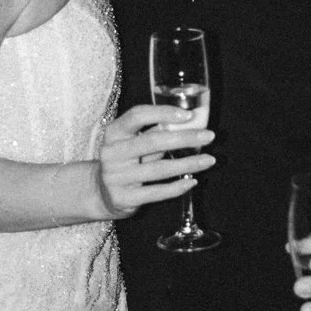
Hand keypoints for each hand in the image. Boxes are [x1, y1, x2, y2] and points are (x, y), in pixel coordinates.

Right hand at [96, 103, 213, 217]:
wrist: (102, 193)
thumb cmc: (125, 161)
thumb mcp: (133, 142)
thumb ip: (155, 132)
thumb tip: (190, 122)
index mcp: (114, 133)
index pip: (137, 115)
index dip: (163, 113)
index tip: (188, 115)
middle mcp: (112, 153)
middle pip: (152, 141)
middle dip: (185, 138)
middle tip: (209, 136)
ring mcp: (116, 177)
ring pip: (159, 169)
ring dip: (188, 164)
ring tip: (209, 160)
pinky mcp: (124, 198)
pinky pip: (156, 192)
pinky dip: (177, 187)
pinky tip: (192, 181)